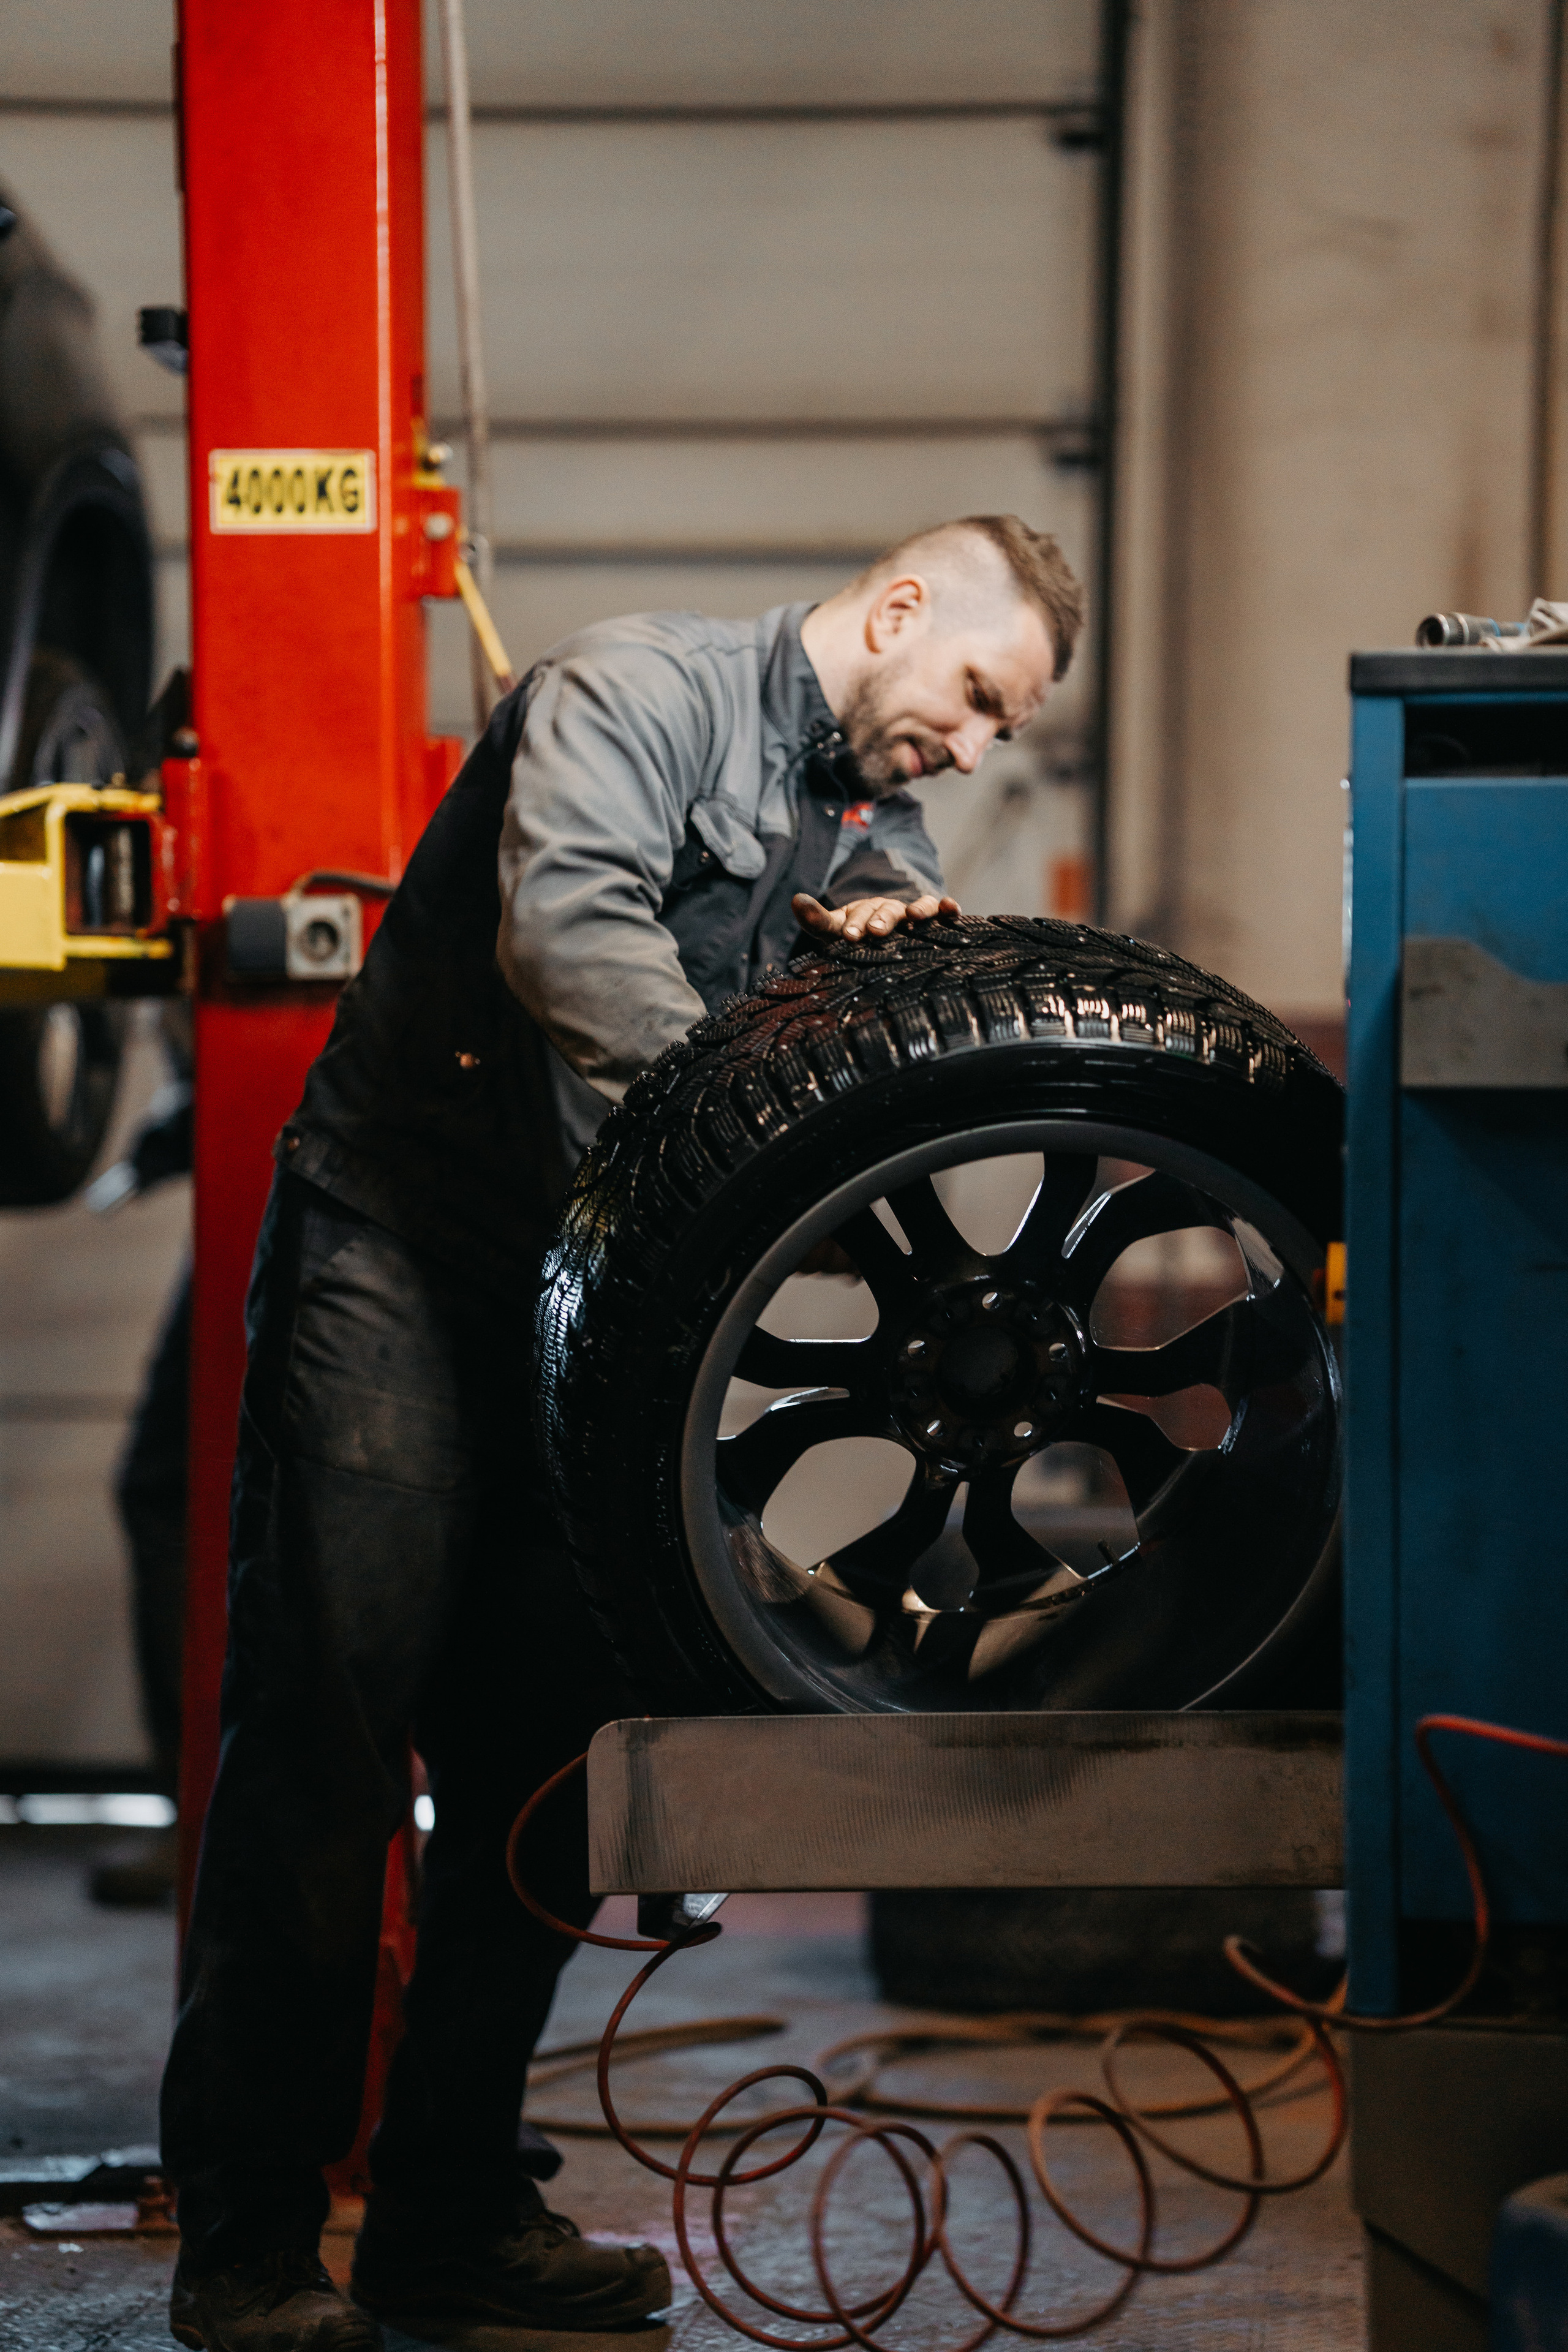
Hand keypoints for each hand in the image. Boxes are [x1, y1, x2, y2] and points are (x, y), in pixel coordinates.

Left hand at [792, 889, 959, 942]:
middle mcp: (888, 910)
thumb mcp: (835, 932)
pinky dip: (947, 907)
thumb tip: (796, 899)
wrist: (883, 942)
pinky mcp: (934, 921)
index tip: (850, 936)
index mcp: (863, 913)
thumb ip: (817, 920)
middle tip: (874, 932)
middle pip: (886, 910)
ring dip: (917, 909)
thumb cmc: (857, 938)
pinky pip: (941, 911)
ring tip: (914, 916)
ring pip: (918, 906)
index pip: (857, 915)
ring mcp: (912, 914)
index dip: (854, 923)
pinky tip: (952, 909)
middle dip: (880, 919)